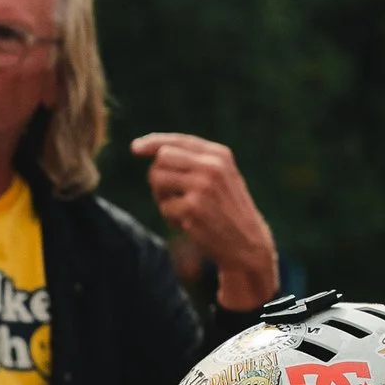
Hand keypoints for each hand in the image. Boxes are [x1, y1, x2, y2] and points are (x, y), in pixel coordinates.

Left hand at [131, 132, 278, 310]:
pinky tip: (188, 224)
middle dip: (158, 175)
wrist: (248, 244)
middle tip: (169, 194)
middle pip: (162, 158)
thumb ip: (197, 162)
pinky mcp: (193, 207)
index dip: (153, 143)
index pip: (179, 141)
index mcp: (219, 155)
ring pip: (157, 179)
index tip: (135, 148)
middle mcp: (212, 166)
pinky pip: (164, 206)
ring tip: (180, 209)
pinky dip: (170, 218)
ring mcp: (202, 186)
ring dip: (161, 197)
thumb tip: (155, 151)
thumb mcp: (222, 178)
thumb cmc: (228, 211)